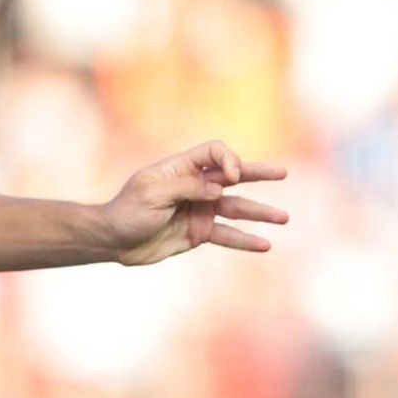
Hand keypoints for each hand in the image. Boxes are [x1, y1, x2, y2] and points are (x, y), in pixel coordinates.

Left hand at [100, 140, 287, 265]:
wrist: (113, 241)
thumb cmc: (127, 211)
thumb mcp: (152, 193)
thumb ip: (187, 188)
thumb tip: (220, 188)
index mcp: (180, 169)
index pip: (214, 153)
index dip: (229, 160)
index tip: (233, 178)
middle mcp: (194, 186)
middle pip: (232, 176)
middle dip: (257, 173)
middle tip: (282, 172)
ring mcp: (199, 209)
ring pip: (236, 208)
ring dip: (260, 212)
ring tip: (284, 218)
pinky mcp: (199, 232)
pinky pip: (227, 235)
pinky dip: (245, 239)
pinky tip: (264, 244)